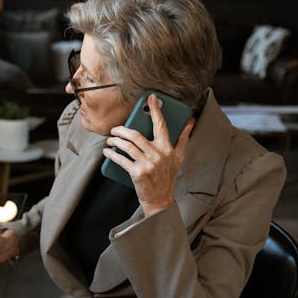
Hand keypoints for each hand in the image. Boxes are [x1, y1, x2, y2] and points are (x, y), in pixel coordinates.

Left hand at [102, 94, 194, 216]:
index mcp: (168, 148)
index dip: (155, 110)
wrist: (160, 200)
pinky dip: (112, 154)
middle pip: (136, 135)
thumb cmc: (168, 177)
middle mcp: (158, 154)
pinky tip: (107, 152)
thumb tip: (190, 123)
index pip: (161, 125)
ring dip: (115, 141)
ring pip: (127, 146)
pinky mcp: (137, 173)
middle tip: (114, 130)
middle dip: (121, 130)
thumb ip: (183, 139)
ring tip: (110, 140)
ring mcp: (148, 164)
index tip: (150, 98)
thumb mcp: (178, 158)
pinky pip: (121, 160)